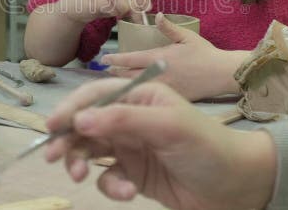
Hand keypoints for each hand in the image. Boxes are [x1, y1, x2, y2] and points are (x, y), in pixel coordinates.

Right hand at [44, 79, 276, 209]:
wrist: (236, 186)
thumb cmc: (206, 146)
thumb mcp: (168, 126)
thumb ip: (123, 119)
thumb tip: (80, 119)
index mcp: (140, 96)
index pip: (96, 96)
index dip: (71, 108)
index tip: (51, 127)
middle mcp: (131, 118)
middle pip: (86, 124)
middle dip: (68, 140)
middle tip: (53, 157)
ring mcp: (131, 147)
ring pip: (91, 151)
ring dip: (81, 162)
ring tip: (81, 177)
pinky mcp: (134, 174)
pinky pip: (108, 177)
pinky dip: (109, 185)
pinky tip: (125, 192)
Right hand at [62, 0, 150, 23]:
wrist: (79, 7)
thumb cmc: (102, 3)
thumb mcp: (121, 0)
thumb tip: (148, 2)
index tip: (147, 7)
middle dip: (135, 6)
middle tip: (138, 18)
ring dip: (124, 9)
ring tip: (124, 16)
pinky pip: (106, 3)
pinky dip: (113, 11)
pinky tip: (114, 15)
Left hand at [102, 12, 248, 100]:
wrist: (223, 75)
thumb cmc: (206, 54)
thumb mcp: (187, 37)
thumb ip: (169, 28)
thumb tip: (156, 15)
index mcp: (160, 58)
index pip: (131, 59)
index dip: (115, 60)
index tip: (103, 59)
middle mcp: (159, 75)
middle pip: (128, 76)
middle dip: (114, 74)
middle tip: (103, 72)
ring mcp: (163, 89)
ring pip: (137, 89)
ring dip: (123, 85)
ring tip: (112, 83)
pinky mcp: (170, 100)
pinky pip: (149, 99)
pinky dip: (139, 96)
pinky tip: (133, 95)